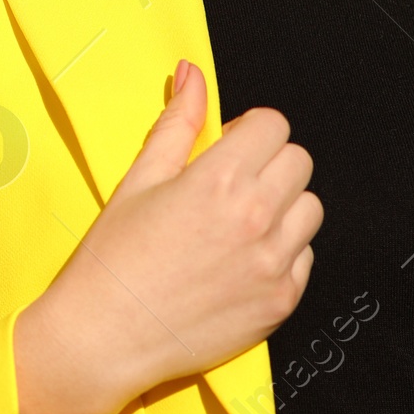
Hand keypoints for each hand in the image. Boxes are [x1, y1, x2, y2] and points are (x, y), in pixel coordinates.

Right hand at [12, 61, 322, 413]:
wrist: (103, 339)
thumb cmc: (113, 261)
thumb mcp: (139, 180)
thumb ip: (177, 123)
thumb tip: (192, 74)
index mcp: (219, 180)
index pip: (274, 125)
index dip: (250, 131)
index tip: (230, 148)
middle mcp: (256, 218)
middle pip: (299, 161)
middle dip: (269, 163)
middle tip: (233, 185)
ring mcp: (273, 263)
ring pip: (310, 210)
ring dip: (283, 208)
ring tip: (240, 225)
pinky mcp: (281, 301)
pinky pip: (306, 258)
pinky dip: (282, 255)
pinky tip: (241, 262)